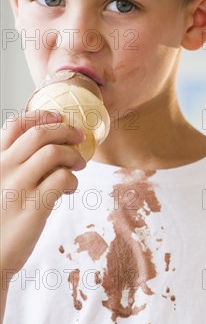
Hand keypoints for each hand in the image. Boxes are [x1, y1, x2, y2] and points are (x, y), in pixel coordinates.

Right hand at [1, 110, 85, 280]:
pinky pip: (62, 179)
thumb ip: (14, 168)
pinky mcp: (33, 207)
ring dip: (73, 156)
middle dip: (66, 131)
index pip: (15, 125)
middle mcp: (2, 169)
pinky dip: (72, 179)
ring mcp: (17, 187)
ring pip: (54, 153)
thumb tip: (46, 151)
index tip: (60, 117)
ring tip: (78, 166)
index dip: (42, 116)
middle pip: (40, 135)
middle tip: (80, 139)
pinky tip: (70, 188)